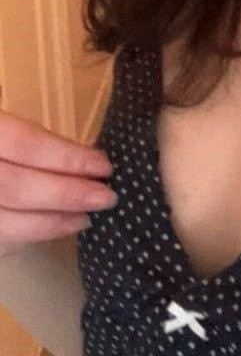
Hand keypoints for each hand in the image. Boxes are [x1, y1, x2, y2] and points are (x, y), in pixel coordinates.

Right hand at [0, 109, 115, 256]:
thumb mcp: (0, 124)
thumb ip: (22, 136)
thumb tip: (79, 156)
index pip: (26, 143)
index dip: (67, 156)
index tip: (104, 165)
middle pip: (17, 188)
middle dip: (66, 194)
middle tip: (107, 197)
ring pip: (4, 224)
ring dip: (50, 224)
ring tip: (85, 218)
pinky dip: (24, 239)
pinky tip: (50, 230)